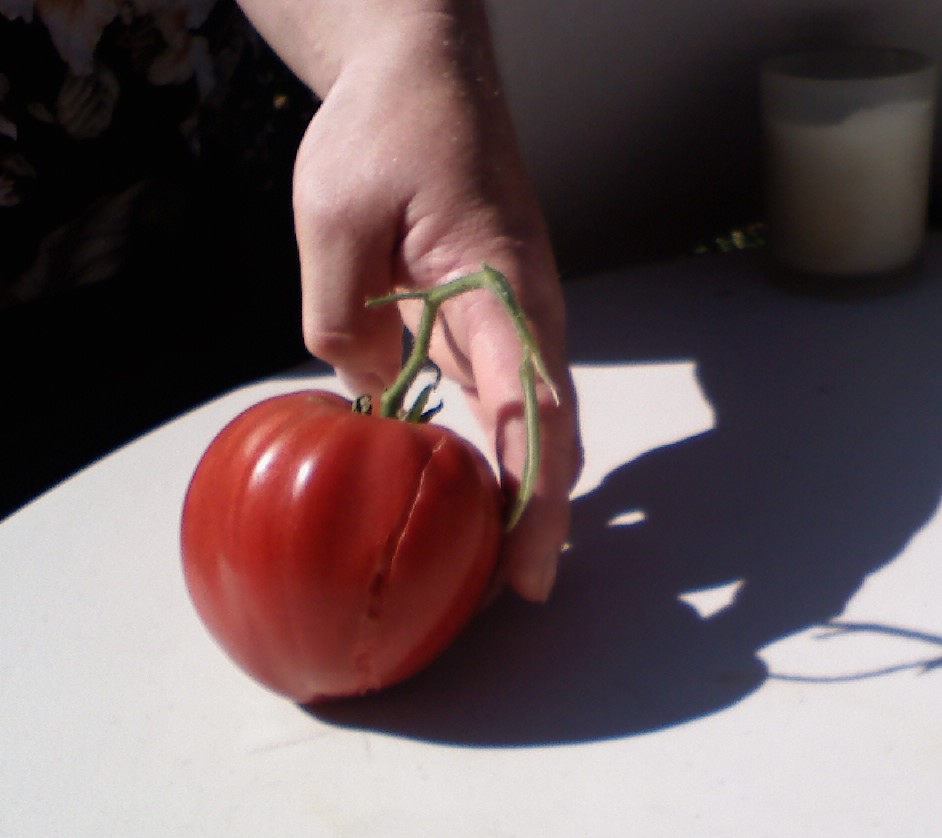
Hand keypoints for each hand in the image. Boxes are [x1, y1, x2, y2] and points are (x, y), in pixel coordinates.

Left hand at [240, 0, 581, 600]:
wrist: (426, 78)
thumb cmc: (391, 131)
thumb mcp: (334, 213)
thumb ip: (342, 312)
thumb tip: (370, 390)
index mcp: (501, 288)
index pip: (534, 410)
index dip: (536, 498)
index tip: (528, 568)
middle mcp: (523, 316)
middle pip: (549, 435)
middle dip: (537, 519)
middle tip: (509, 598)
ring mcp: (509, 323)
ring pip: (528, 425)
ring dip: (517, 495)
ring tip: (484, 569)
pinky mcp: (485, 324)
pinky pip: (497, 401)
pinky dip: (490, 455)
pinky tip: (463, 498)